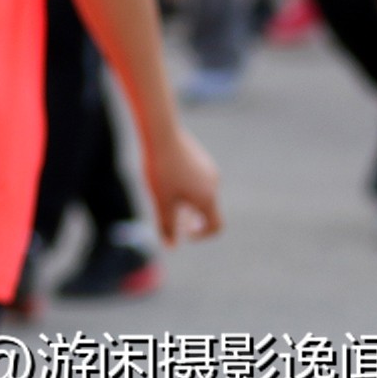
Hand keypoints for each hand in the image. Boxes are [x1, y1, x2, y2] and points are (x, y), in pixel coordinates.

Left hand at [140, 124, 222, 245]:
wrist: (160, 130)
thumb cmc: (160, 168)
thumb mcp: (160, 201)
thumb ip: (166, 226)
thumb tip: (170, 247)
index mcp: (208, 198)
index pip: (216, 226)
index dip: (201, 235)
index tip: (183, 233)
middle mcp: (214, 183)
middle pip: (208, 209)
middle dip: (191, 218)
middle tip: (172, 218)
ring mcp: (209, 168)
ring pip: (201, 192)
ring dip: (187, 201)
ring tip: (164, 195)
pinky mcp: (200, 156)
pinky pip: (197, 178)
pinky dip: (186, 186)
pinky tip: (165, 176)